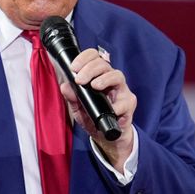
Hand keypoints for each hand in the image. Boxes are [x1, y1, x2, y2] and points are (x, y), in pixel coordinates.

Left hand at [60, 48, 135, 172]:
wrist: (106, 136)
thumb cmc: (93, 117)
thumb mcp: (78, 108)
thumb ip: (72, 97)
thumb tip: (65, 86)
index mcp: (98, 76)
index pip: (94, 57)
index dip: (84, 58)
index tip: (74, 68)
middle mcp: (111, 80)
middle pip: (104, 64)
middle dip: (90, 69)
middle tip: (79, 80)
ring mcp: (121, 90)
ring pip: (117, 75)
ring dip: (105, 79)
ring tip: (95, 86)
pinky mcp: (129, 104)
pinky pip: (125, 101)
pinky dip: (116, 105)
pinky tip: (110, 109)